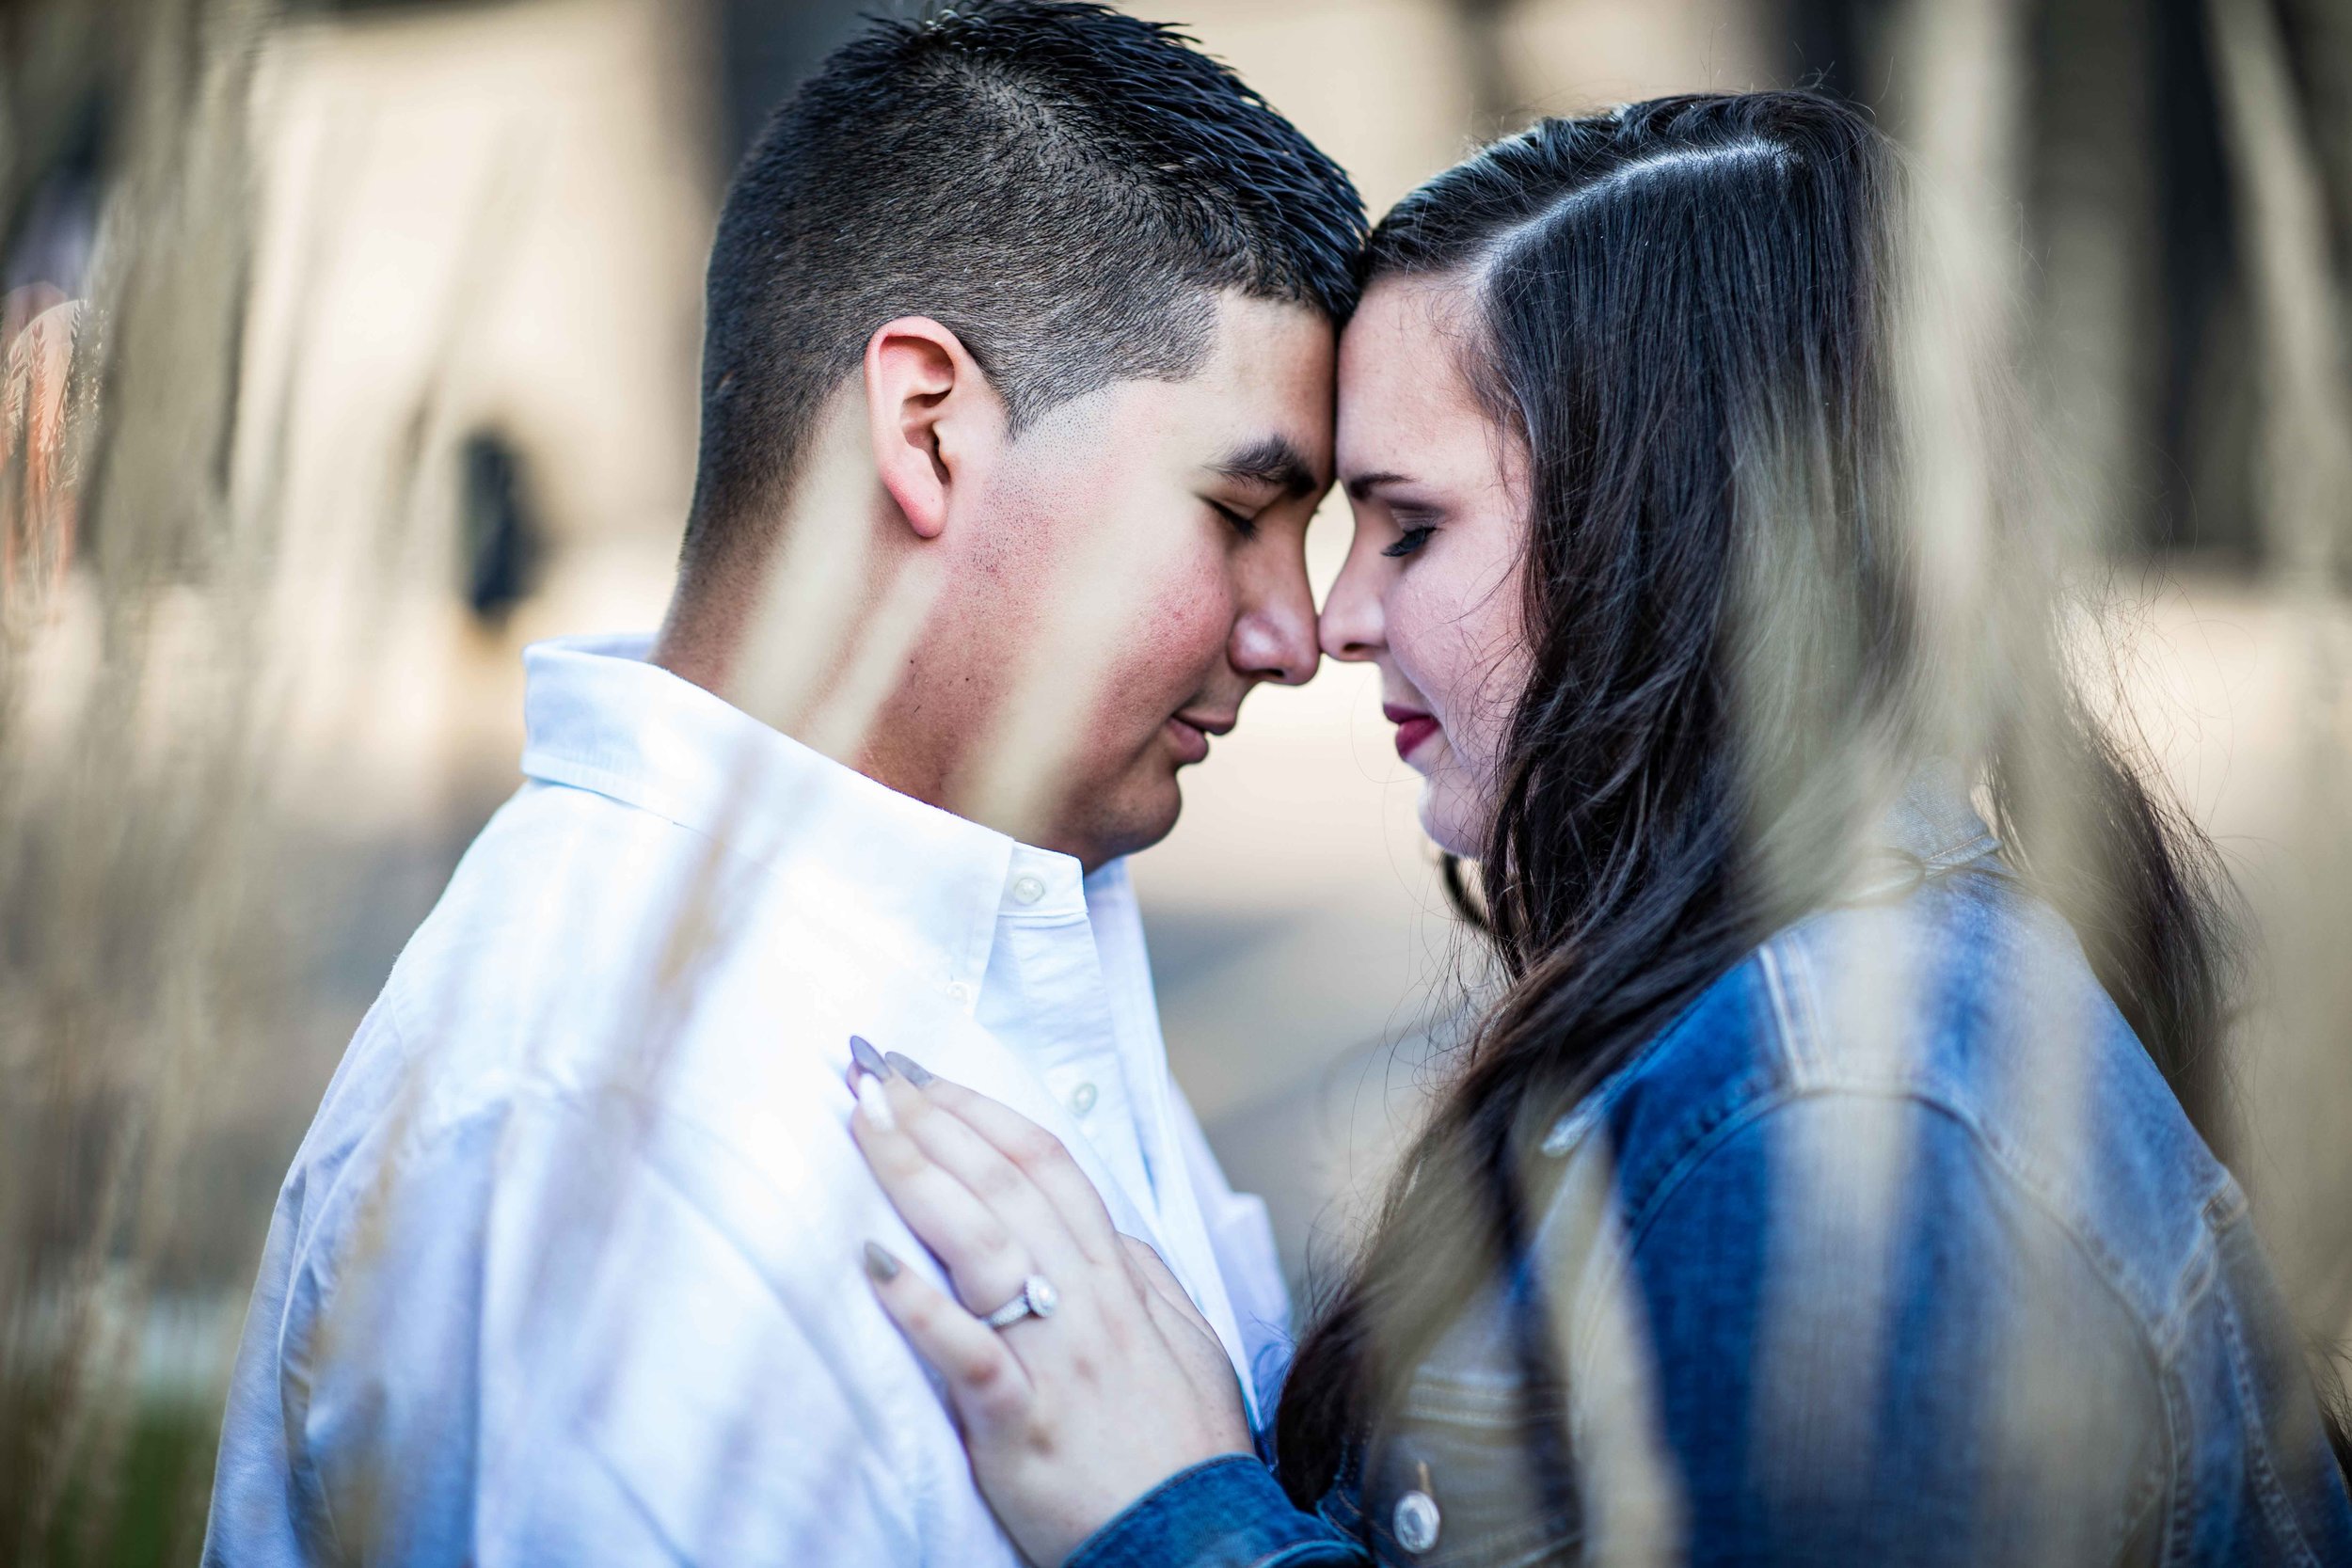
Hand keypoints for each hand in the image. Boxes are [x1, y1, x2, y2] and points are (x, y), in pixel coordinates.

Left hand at [847, 1050, 1250, 1567]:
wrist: (1199, 1546)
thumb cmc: (1186, 1453)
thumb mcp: (1189, 1346)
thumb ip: (1146, 1280)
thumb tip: (1112, 1231)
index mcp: (1120, 1280)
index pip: (1047, 1166)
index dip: (982, 1112)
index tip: (924, 1074)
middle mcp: (1088, 1303)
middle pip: (1004, 1185)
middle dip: (934, 1118)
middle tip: (870, 1069)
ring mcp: (1057, 1358)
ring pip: (984, 1243)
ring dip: (916, 1174)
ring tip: (858, 1123)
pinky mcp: (1021, 1421)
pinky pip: (966, 1352)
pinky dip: (918, 1305)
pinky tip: (870, 1261)